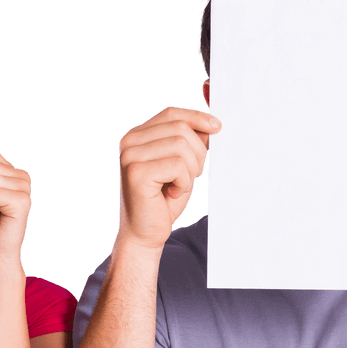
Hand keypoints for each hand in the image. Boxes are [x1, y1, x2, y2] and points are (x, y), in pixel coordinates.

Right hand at [117, 106, 220, 250]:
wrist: (145, 234)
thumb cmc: (163, 200)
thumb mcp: (181, 166)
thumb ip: (189, 143)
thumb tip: (211, 125)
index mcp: (137, 136)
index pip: (171, 114)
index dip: (196, 118)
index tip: (217, 127)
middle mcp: (129, 142)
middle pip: (181, 128)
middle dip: (197, 153)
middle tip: (189, 177)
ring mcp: (130, 156)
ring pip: (181, 146)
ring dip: (191, 170)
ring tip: (179, 185)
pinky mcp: (136, 173)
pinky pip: (178, 165)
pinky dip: (184, 182)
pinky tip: (172, 193)